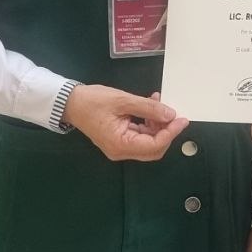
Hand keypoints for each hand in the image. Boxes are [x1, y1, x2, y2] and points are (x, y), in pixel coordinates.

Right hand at [64, 86, 189, 160]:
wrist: (70, 102)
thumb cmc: (92, 101)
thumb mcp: (122, 100)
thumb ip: (148, 108)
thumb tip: (170, 114)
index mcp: (120, 145)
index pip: (154, 145)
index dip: (171, 133)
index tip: (182, 119)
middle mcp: (121, 151)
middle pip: (154, 148)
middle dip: (166, 131)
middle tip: (172, 113)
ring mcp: (120, 147)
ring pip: (148, 142)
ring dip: (157, 124)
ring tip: (157, 103)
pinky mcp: (120, 139)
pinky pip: (140, 135)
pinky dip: (148, 123)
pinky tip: (150, 106)